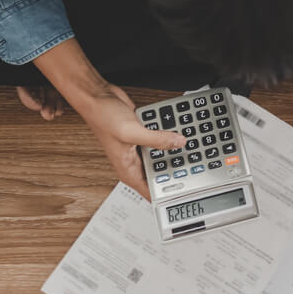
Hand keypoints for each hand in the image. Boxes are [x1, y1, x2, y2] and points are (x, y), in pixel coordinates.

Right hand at [77, 83, 185, 199]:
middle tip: (194, 169)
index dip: (165, 196)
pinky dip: (169, 135)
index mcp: (127, 169)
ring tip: (191, 149)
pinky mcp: (143, 134)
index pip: (149, 191)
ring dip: (173, 150)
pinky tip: (179, 131)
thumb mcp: (132, 131)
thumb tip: (179, 143)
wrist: (98, 97)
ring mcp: (139, 147)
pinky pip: (160, 138)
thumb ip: (157, 139)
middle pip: (159, 173)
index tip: (184, 195)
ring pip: (162, 154)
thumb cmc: (103, 118)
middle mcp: (133, 161)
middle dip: (175, 171)